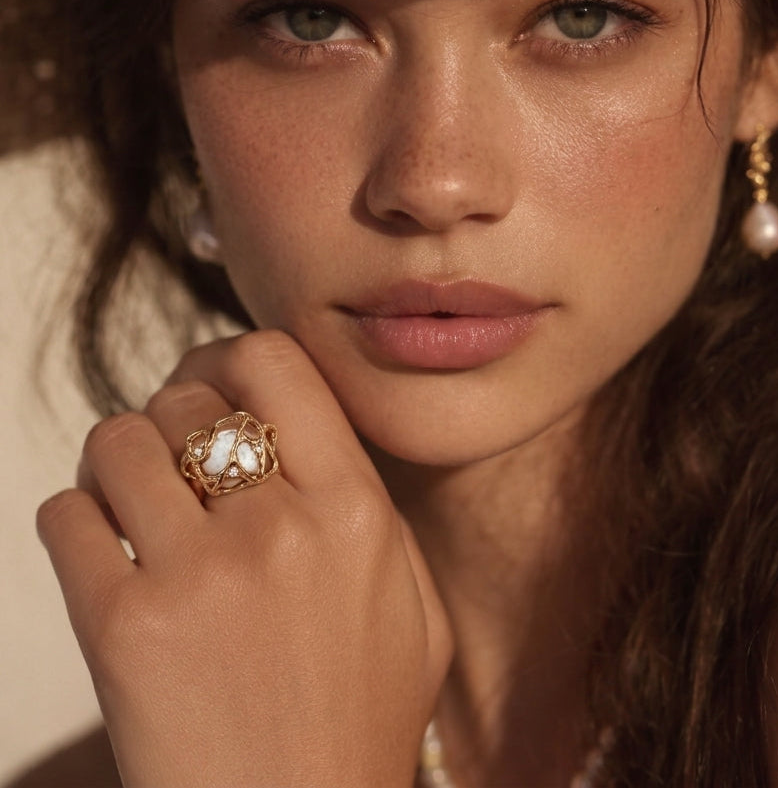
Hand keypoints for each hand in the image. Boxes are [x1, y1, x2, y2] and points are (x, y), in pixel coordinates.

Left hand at [38, 330, 452, 787]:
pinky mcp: (124, 627)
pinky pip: (64, 515)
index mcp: (358, 511)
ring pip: (117, 440)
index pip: (276, 363)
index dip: (230, 359)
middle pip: (186, 398)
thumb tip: (316, 439)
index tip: (216, 386)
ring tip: (130, 502)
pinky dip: (74, 519)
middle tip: (170, 459)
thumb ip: (373, 511)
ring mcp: (201, 576)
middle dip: (171, 418)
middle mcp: (282, 529)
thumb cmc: (360, 718)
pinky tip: (104, 553)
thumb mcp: (415, 605)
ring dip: (115, 463)